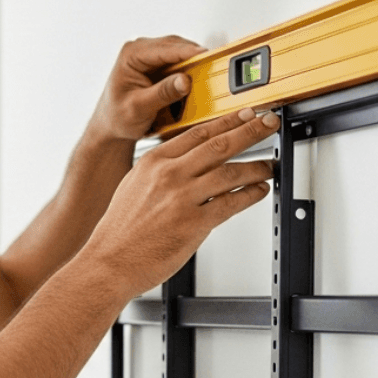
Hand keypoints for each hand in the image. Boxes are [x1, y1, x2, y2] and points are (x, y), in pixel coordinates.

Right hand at [82, 107, 279, 299]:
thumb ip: (159, 172)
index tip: (243, 115)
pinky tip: (258, 190)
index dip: (226, 122)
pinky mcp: (194, 223)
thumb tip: (185, 164)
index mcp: (154, 162)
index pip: (198, 133)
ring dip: (256, 167)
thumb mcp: (133, 187)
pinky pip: (231, 203)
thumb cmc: (119, 232)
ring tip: (268, 166)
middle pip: (219, 144)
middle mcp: (169, 175)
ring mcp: (182, 198)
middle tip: (268, 123)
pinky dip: (250, 194)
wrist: (108, 262)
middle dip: (250, 131)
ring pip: (230, 172)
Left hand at [86, 35, 203, 143]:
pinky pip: (179, 63)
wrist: (111, 126)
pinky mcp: (158, 66)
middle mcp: (141, 50)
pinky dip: (188, 71)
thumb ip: (162, 94)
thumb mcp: (139, 108)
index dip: (188, 52)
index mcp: (131, 54)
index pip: (165, 48)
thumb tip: (184, 81)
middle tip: (212, 67)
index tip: (205, 56)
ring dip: (193, 64)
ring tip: (207, 75)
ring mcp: (150, 56)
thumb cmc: (117, 117)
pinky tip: (195, 81)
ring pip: (180, 53)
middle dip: (194, 57)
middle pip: (175, 47)